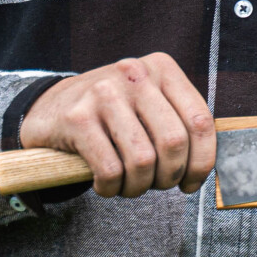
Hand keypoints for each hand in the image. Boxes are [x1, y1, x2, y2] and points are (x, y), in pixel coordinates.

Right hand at [20, 53, 214, 197]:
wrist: (49, 107)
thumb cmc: (111, 114)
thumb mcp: (149, 102)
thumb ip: (179, 122)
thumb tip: (207, 166)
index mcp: (162, 68)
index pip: (200, 121)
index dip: (202, 161)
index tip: (191, 183)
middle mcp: (135, 74)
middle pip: (174, 143)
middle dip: (168, 177)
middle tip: (155, 185)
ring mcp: (104, 93)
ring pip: (143, 160)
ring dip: (138, 187)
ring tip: (129, 186)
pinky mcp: (77, 118)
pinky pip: (109, 169)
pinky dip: (111, 188)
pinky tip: (105, 185)